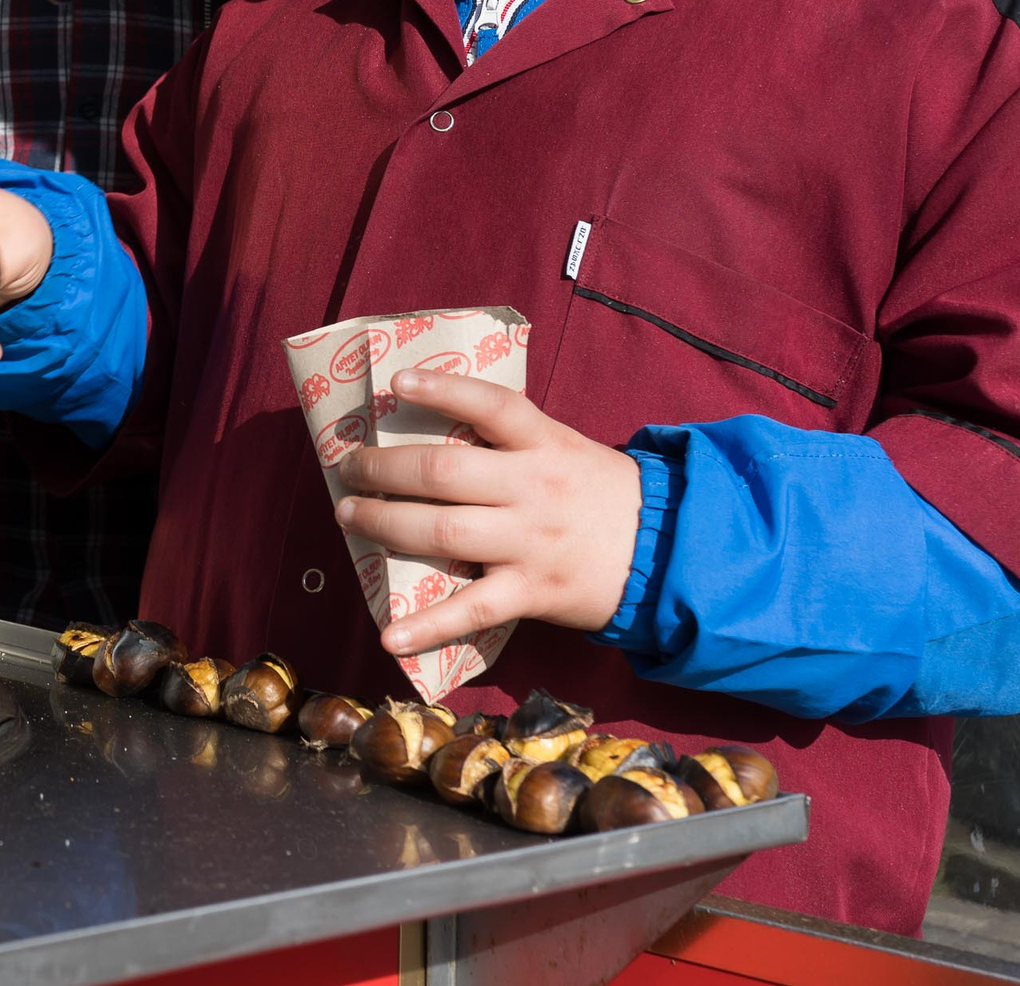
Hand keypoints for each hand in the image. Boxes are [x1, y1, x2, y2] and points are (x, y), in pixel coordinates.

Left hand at [333, 370, 642, 656]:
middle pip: (444, 472)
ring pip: (443, 531)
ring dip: (385, 523)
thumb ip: (512, 441)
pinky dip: (426, 626)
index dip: (444, 389)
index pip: (492, 404)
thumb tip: (437, 426)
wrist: (669, 553)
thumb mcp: (565, 449)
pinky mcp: (531, 592)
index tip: (398, 382)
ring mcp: (530, 542)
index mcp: (544, 444)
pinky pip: (470, 610)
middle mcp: (533, 488)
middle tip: (351, 467)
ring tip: (350, 515)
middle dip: (385, 468)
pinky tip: (388, 637)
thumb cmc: (600, 494)